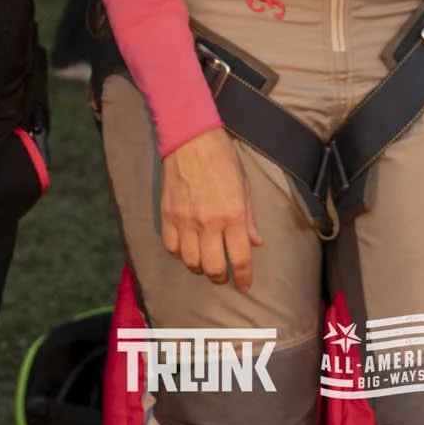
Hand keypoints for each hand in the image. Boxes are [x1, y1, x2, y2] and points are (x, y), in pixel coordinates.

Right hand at [159, 127, 260, 290]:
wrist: (190, 139)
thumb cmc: (222, 159)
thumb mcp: (244, 186)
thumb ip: (249, 218)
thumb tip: (256, 242)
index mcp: (232, 215)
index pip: (240, 258)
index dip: (244, 277)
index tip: (245, 285)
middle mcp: (208, 222)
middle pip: (213, 267)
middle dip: (221, 277)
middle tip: (224, 276)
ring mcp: (185, 221)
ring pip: (190, 262)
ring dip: (200, 268)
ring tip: (206, 264)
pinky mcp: (167, 215)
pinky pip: (172, 247)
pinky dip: (180, 254)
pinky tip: (187, 249)